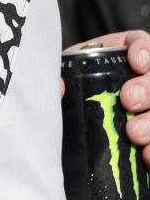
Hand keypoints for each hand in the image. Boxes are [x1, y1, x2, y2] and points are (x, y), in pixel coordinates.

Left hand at [64, 31, 149, 166]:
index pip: (140, 44)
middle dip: (148, 88)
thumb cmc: (65, 100)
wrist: (66, 139)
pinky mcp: (148, 136)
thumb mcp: (61, 85)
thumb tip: (59, 86)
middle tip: (129, 101)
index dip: (144, 50)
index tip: (136, 62)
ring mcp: (146, 109)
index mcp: (117, 59)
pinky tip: (146, 154)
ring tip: (135, 134)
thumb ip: (58, 82)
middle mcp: (138, 81)